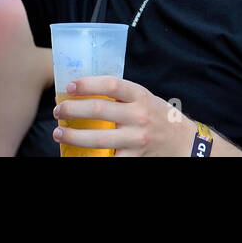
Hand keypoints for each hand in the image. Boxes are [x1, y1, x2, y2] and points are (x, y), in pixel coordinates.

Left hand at [53, 76, 195, 156]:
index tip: (70, 86)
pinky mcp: (134, 157)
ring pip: (98, 138)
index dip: (88, 84)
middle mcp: (139, 116)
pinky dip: (89, 158)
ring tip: (58, 133)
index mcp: (141, 96)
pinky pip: (107, 159)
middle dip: (72, 110)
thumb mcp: (146, 98)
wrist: (182, 142)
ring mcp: (136, 138)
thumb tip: (88, 90)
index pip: (112, 84)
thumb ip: (123, 95)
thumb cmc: (159, 116)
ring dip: (73, 136)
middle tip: (58, 111)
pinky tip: (75, 155)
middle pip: (99, 110)